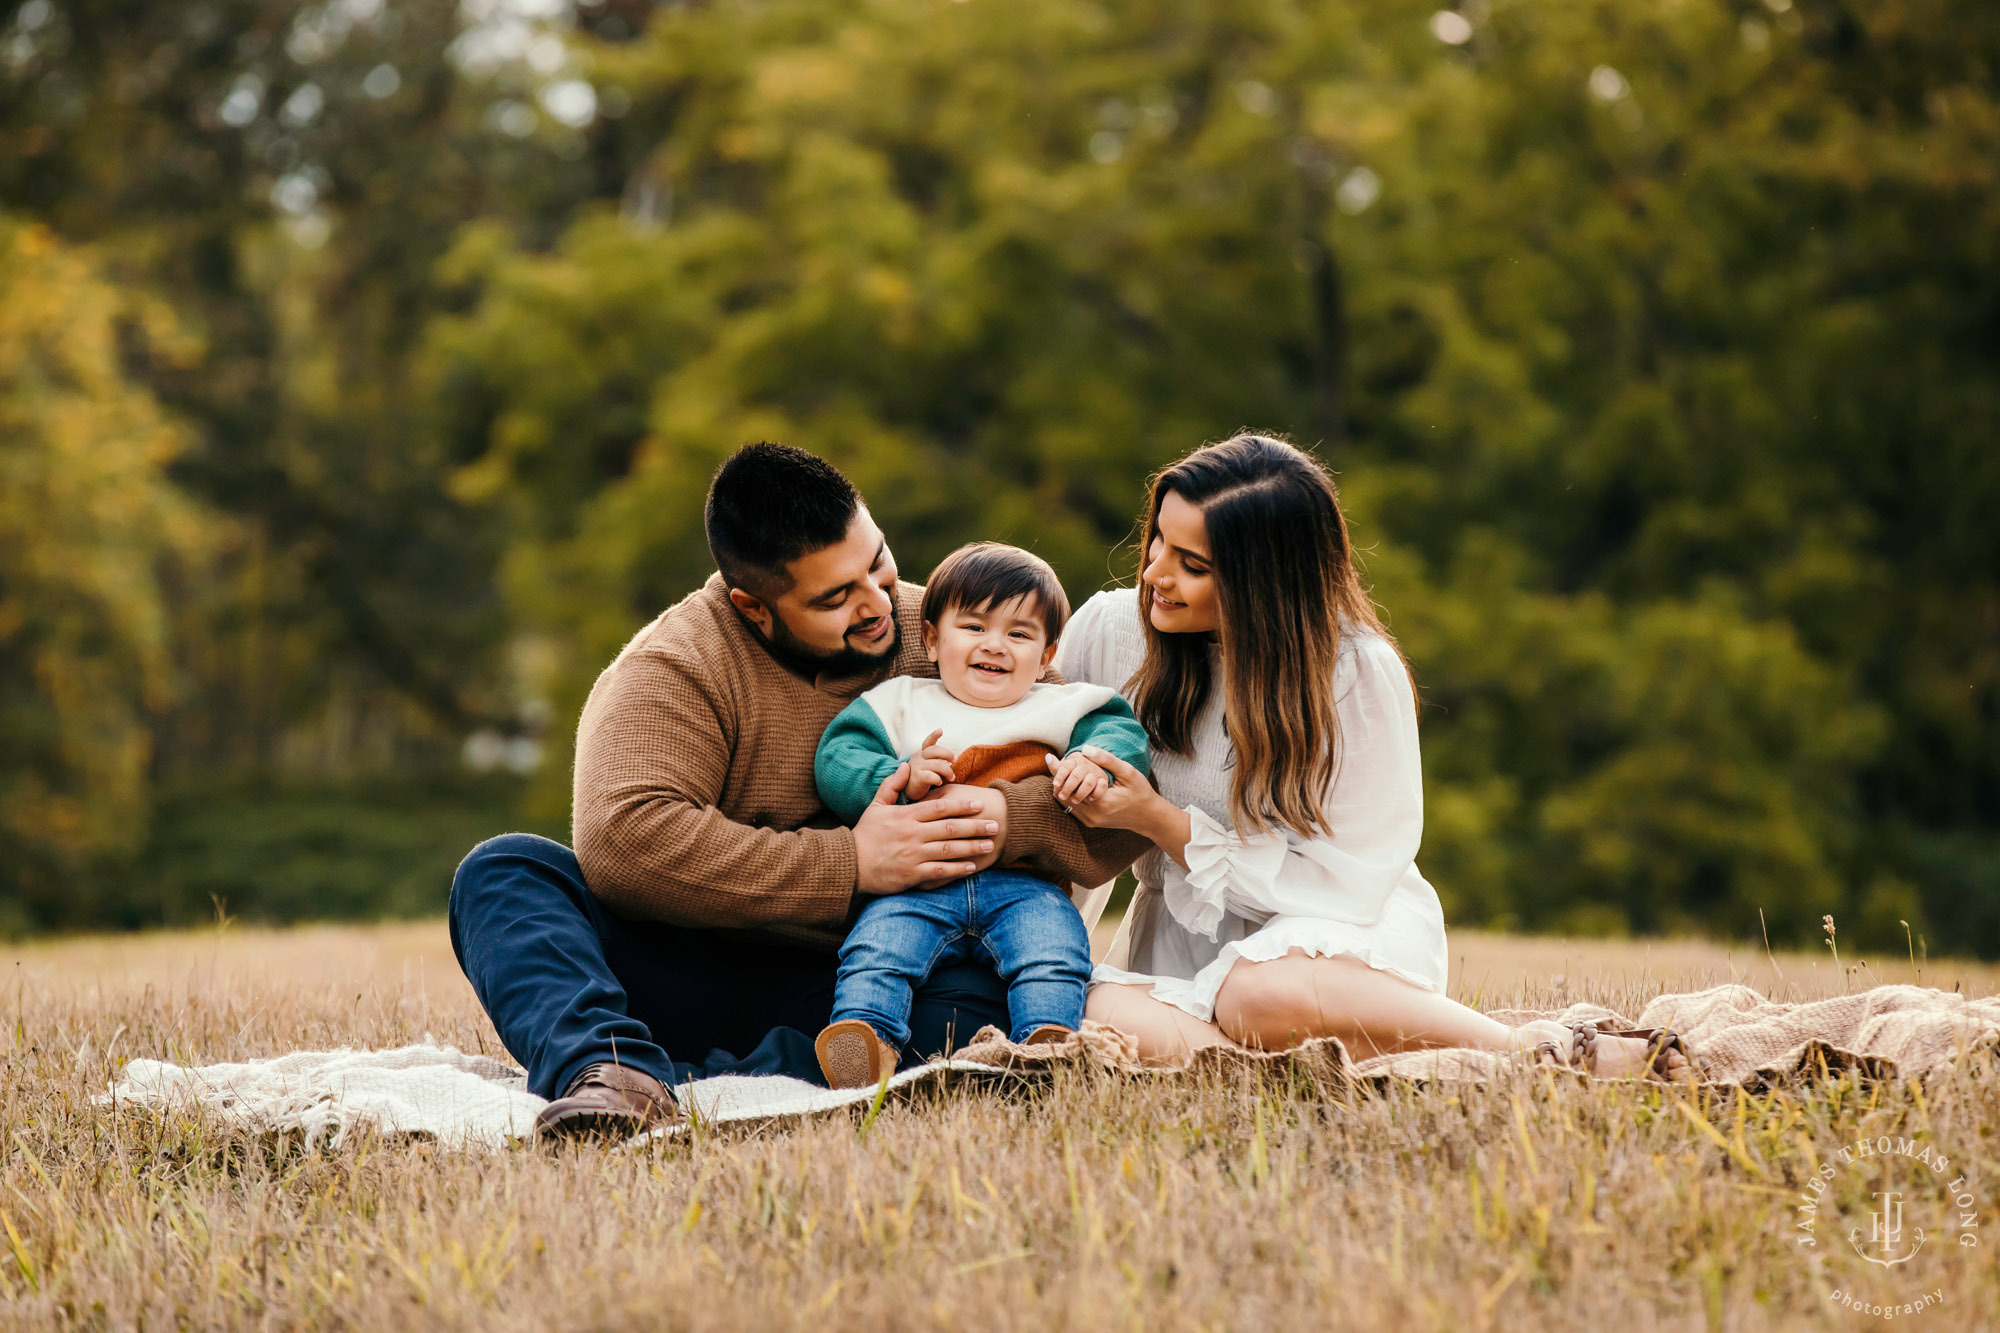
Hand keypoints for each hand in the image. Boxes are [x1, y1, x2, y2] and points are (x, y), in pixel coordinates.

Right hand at [852, 764, 998, 893]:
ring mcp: (913, 855)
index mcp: (906, 816)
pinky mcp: (912, 874)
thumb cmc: (865, 834)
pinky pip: (939, 871)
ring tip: (990, 844)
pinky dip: (957, 869)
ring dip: (972, 847)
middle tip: (994, 824)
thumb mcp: (875, 805)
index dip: (961, 805)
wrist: (850, 864)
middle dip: (975, 825)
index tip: (978, 804)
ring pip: (949, 849)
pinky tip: (972, 866)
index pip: (939, 807)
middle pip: (950, 827)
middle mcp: (913, 834)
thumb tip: (906, 766)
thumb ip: (892, 785)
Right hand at [905, 729, 956, 801]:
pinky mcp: (917, 777)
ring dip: (948, 771)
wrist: (906, 791)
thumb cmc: (921, 777)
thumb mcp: (927, 765)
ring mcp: (916, 767)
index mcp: (922, 753)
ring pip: (938, 764)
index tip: (940, 730)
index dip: (934, 736)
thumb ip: (936, 759)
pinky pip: (932, 776)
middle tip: (955, 761)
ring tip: (951, 777)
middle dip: (949, 754)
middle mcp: (918, 757)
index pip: (928, 742)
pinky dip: (938, 779)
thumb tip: (953, 759)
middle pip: (936, 750)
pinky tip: (939, 782)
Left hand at [1047, 747, 1161, 831]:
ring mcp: (1090, 821)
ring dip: (1062, 786)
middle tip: (1054, 762)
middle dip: (1058, 778)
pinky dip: (1069, 794)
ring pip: (1066, 802)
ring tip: (1061, 770)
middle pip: (1063, 794)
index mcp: (1100, 802)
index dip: (1059, 770)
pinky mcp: (1090, 822)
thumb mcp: (1128, 772)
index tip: (1050, 757)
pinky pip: (1073, 807)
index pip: (1070, 784)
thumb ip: (1107, 760)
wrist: (1149, 817)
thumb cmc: (1140, 792)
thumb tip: (1085, 749)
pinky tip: (1071, 782)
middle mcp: (1092, 815)